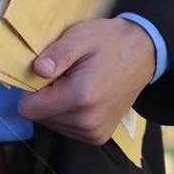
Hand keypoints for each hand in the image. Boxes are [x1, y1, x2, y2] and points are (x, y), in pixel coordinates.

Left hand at [15, 17, 155, 144]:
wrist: (143, 54)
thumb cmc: (110, 41)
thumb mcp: (81, 36)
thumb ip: (58, 54)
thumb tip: (36, 70)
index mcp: (80, 97)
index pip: (29, 109)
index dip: (29, 89)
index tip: (44, 73)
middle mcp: (87, 122)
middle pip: (40, 117)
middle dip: (45, 96)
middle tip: (64, 74)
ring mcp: (94, 133)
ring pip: (52, 124)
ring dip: (56, 105)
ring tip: (74, 83)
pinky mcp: (98, 137)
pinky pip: (67, 129)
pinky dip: (67, 113)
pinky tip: (81, 95)